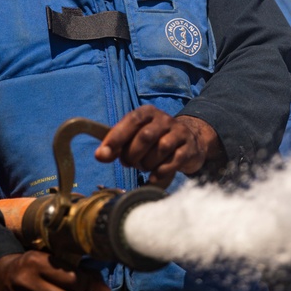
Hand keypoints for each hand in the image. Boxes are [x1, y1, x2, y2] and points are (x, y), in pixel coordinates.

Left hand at [94, 106, 223, 187]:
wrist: (189, 141)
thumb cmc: (155, 140)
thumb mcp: (135, 136)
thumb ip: (117, 144)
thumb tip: (100, 155)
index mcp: (148, 113)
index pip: (131, 121)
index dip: (116, 138)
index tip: (103, 155)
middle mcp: (164, 120)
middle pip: (146, 136)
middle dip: (132, 155)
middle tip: (129, 163)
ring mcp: (179, 132)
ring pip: (161, 148)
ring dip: (147, 164)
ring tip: (144, 167)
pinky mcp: (189, 148)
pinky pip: (175, 160)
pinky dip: (161, 172)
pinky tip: (154, 177)